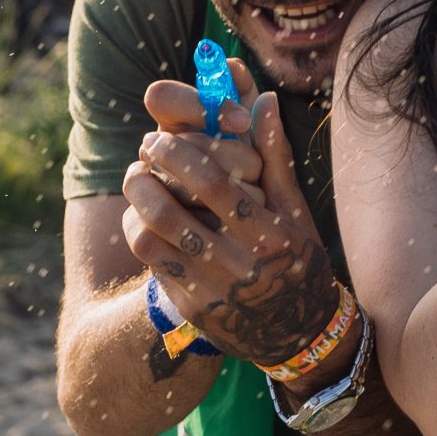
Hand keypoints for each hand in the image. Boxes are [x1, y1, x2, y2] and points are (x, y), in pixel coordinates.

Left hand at [122, 67, 338, 368]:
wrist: (300, 335)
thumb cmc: (300, 260)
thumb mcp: (296, 212)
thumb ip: (276, 157)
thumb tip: (265, 101)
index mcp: (269, 235)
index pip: (215, 186)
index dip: (181, 156)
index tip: (161, 136)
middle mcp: (239, 265)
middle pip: (172, 211)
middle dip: (148, 174)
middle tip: (143, 151)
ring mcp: (211, 290)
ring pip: (150, 237)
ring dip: (136, 203)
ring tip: (138, 181)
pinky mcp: (191, 308)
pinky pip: (149, 263)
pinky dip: (139, 232)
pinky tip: (143, 216)